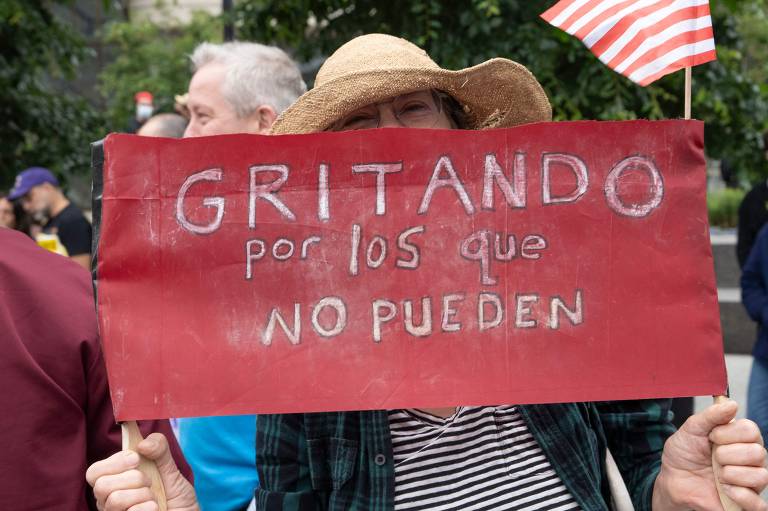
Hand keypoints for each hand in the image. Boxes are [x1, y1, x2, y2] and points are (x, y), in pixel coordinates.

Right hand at [86, 433, 198, 510]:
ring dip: (142, 494)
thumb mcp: (171, 468)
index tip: (136, 458)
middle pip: (101, 485)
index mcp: (115, 481)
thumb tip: (142, 444)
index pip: (95, 471)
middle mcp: (110, 500)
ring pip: (114, 499)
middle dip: (132, 478)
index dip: (115, 462)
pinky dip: (148, 508)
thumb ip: (159, 450)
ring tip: (154, 497)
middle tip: (149, 481)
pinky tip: (155, 508)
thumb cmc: (175, 496)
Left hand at [653, 400, 767, 510]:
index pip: (751, 430)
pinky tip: (725, 490)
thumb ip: (710, 416)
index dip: (728, 433)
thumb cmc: (684, 455)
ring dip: (730, 474)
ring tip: (717, 475)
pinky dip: (740, 495)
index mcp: (739, 439)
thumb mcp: (691, 430)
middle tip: (713, 458)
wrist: (672, 481)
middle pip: (758, 453)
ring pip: (760, 476)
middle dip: (726, 455)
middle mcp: (750, 459)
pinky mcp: (747, 503)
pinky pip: (759, 504)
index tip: (711, 437)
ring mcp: (751, 482)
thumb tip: (732, 403)